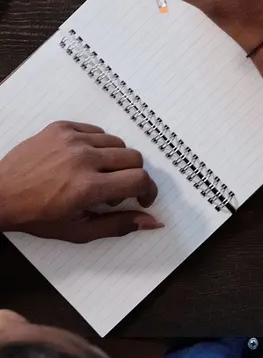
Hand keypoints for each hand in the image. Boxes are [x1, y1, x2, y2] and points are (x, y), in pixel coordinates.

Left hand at [0, 122, 159, 241]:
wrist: (0, 194)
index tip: (144, 197)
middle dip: (132, 176)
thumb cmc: (36, 216)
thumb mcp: (78, 230)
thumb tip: (152, 221)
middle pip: (134, 158)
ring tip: (97, 175)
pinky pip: (96, 131)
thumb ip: (118, 225)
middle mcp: (83, 159)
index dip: (148, 190)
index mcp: (87, 188)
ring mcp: (72, 140)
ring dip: (115, 161)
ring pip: (117, 143)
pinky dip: (97, 146)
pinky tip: (83, 161)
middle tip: (116, 191)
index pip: (138, 180)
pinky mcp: (63, 128)